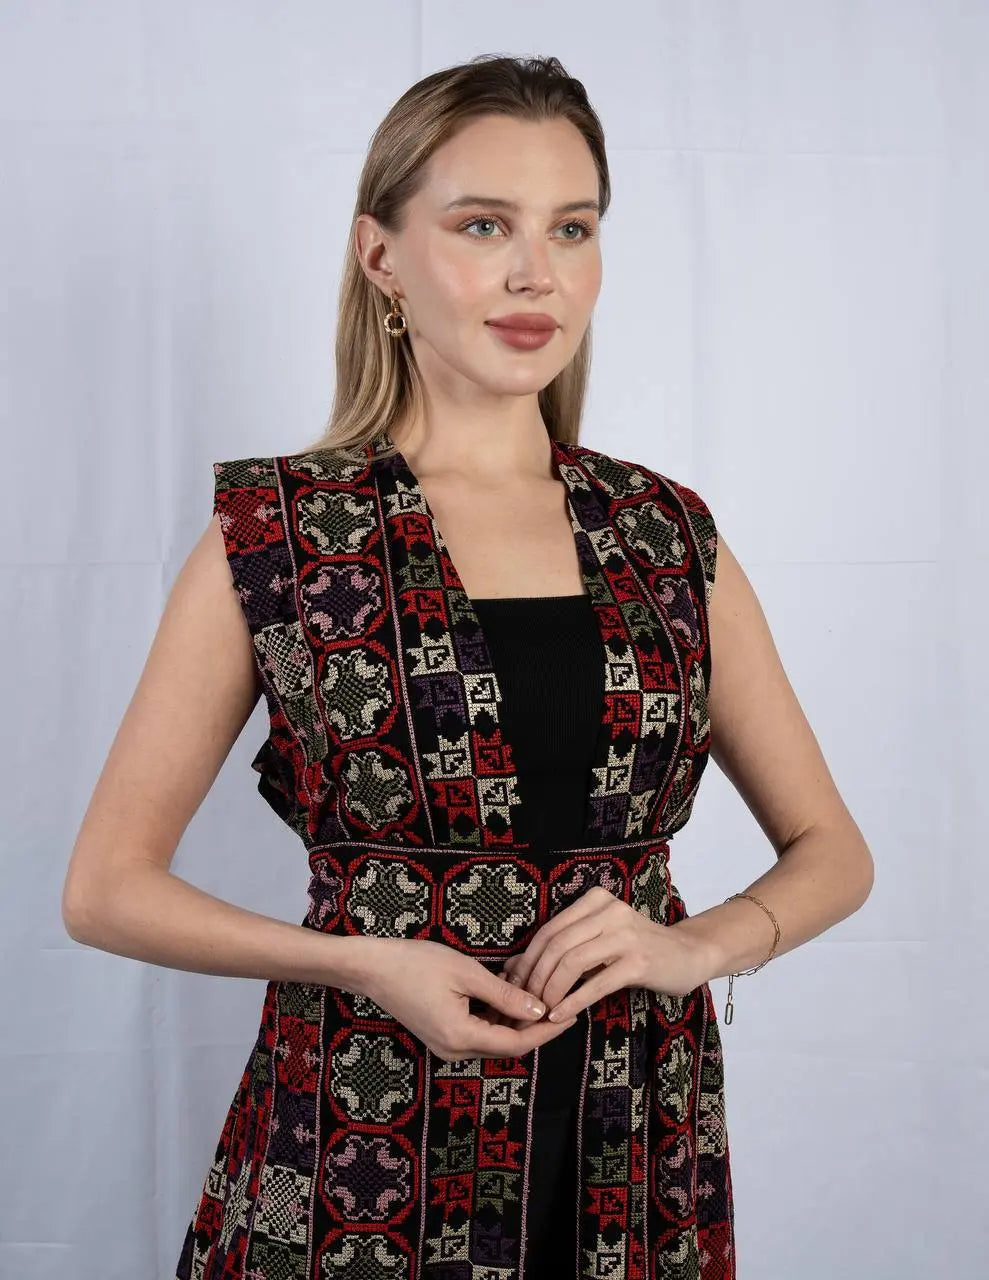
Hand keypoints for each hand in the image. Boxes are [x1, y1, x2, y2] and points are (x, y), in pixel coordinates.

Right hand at [358, 937, 578, 1061]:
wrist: (372, 968)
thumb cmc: (416, 964)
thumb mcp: (466, 973)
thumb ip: (505, 995)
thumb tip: (539, 1010)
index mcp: (462, 1037)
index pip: (517, 1043)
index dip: (547, 1031)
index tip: (571, 1014)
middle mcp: (455, 1051)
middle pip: (508, 1045)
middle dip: (535, 1024)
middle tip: (559, 999)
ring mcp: (447, 1046)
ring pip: (495, 1038)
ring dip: (515, 1018)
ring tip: (533, 987)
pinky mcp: (442, 1036)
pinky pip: (479, 1032)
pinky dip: (497, 1015)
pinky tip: (506, 989)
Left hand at [494, 886, 709, 1027]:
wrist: (689, 954)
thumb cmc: (637, 950)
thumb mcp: (599, 940)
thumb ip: (564, 947)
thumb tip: (512, 968)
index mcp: (596, 901)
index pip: (550, 930)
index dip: (527, 959)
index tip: (514, 985)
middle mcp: (609, 911)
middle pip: (557, 944)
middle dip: (534, 977)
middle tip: (524, 1003)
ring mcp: (625, 935)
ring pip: (572, 962)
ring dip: (551, 991)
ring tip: (540, 1011)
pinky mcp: (638, 962)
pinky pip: (597, 983)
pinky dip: (574, 1001)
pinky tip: (560, 1016)